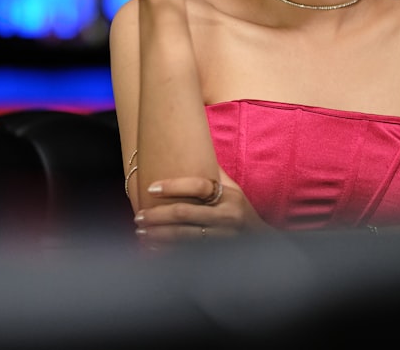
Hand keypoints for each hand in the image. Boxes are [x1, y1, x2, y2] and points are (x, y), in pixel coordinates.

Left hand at [133, 171, 270, 247]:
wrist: (260, 241)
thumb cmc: (240, 210)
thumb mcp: (233, 190)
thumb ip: (213, 173)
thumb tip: (189, 144)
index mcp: (230, 196)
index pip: (199, 186)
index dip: (173, 186)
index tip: (150, 188)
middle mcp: (228, 216)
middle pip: (186, 213)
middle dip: (158, 215)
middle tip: (139, 216)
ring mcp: (223, 237)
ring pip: (184, 236)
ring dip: (159, 234)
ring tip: (141, 231)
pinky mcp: (218, 254)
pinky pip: (188, 252)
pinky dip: (169, 250)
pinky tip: (154, 248)